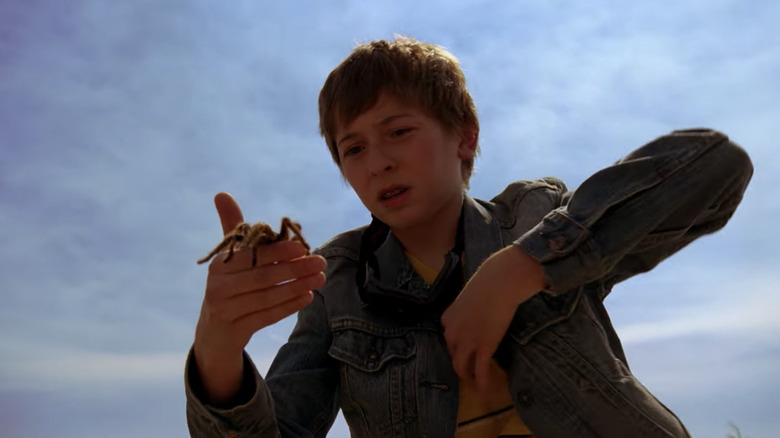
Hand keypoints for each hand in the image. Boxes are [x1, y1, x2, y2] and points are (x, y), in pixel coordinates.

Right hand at [192, 192, 325, 402]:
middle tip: (321, 262)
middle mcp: (217, 287)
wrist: (215, 332)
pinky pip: (267, 316)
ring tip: (320, 278)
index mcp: (219, 265)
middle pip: (262, 276)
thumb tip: (221, 193)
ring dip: (297, 286)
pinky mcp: (235, 329)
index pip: (252, 256)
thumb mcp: (229, 258)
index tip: (302, 247)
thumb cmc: (229, 286)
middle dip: (295, 268)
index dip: (278, 251)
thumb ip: (232, 226)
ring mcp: (225, 310)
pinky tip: (307, 296)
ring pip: (267, 297)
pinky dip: (289, 306)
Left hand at [441, 246, 544, 399]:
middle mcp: (452, 332)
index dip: (456, 348)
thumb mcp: (470, 296)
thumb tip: (478, 310)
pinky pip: (480, 371)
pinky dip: (481, 385)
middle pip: (453, 354)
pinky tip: (484, 394)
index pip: (449, 339)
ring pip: (461, 367)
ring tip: (473, 385)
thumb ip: (469, 308)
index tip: (463, 353)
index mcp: (447, 318)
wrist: (500, 281)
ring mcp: (467, 341)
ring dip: (467, 378)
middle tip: (467, 373)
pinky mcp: (484, 347)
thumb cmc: (489, 282)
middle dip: (459, 365)